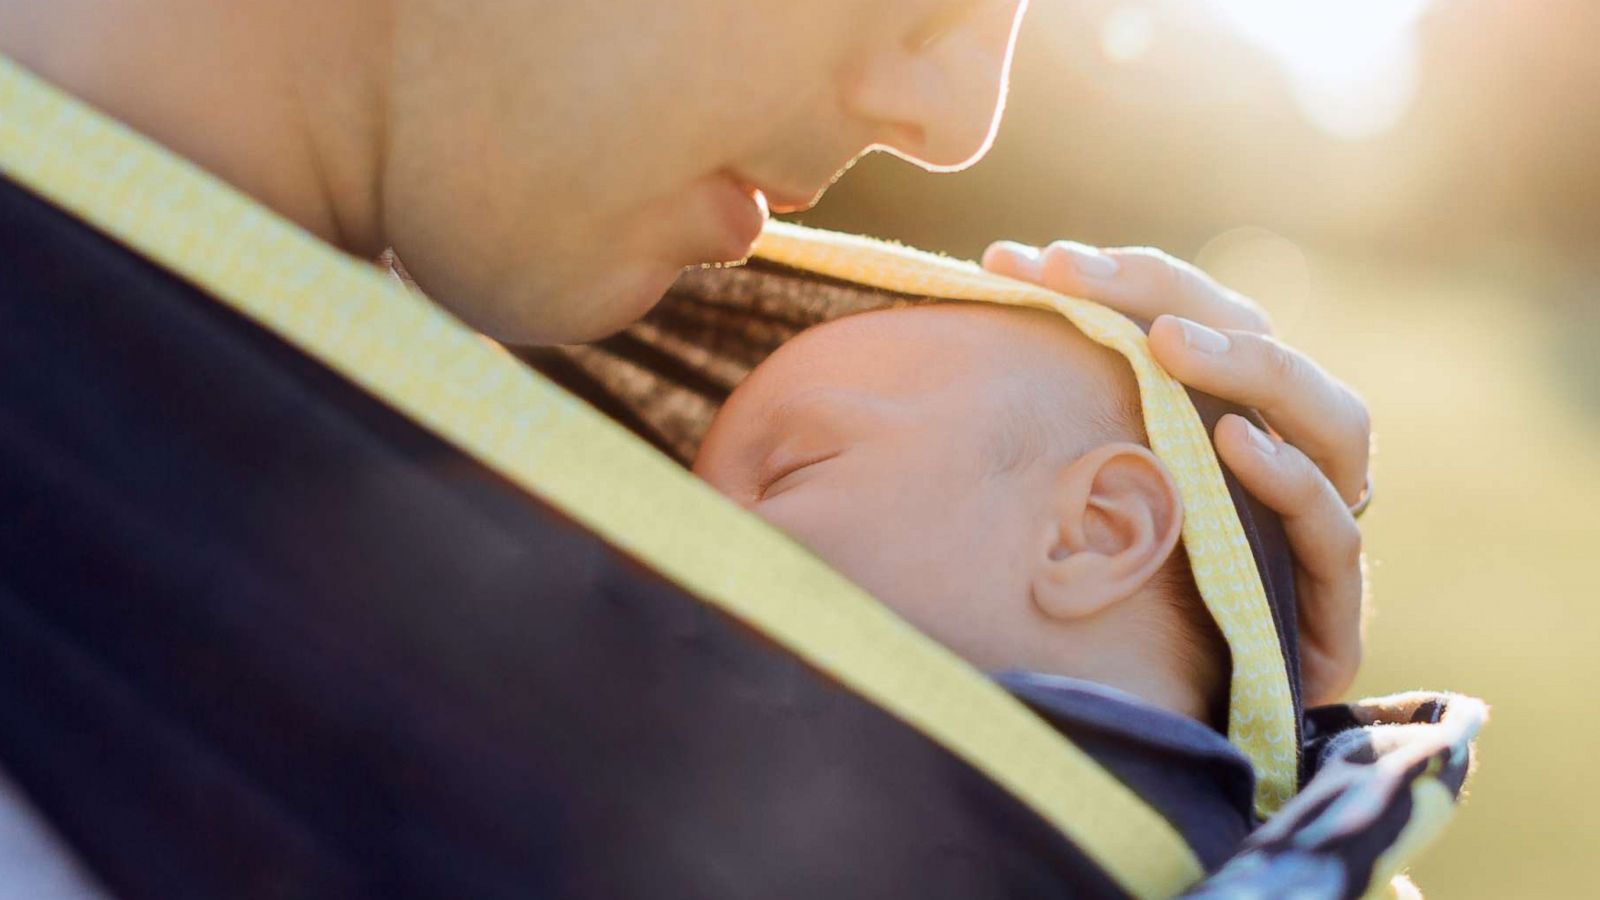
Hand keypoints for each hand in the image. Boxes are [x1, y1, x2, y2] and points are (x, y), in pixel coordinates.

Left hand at [982, 240, 1368, 705]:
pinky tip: (1231, 446)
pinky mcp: (1329, 612)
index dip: (1120, 276)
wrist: (1139, 729)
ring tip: (1169, 345)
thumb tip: (969, 304)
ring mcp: (1317, 527)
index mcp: (1224, 416)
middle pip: (1261, 344)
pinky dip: (1290, 481)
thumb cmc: (1083, 597)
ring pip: (1331, 418)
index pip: (1193, 315)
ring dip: (1252, 369)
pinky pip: (1333, 532)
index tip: (1021, 262)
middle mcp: (1282, 456)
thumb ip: (1041, 414)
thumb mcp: (1048, 490)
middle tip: (1076, 278)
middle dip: (1170, 299)